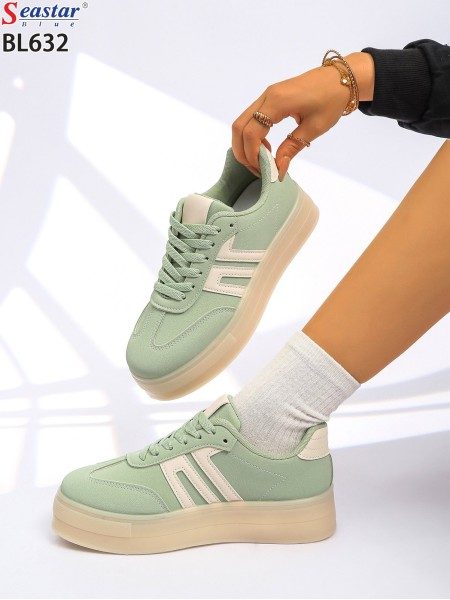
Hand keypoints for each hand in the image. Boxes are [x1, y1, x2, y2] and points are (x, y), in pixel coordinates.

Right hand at [232, 52, 374, 179]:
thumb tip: (278, 170)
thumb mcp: (314, 128)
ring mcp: (266, 95)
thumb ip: (292, 148)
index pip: (251, 132)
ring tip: (263, 159)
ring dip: (245, 145)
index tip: (265, 170)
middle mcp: (266, 96)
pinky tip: (266, 147)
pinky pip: (251, 118)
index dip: (252, 155)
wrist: (341, 78)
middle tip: (259, 169)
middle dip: (243, 152)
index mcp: (277, 102)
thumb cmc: (331, 100)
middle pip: (239, 127)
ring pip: (242, 123)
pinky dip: (251, 136)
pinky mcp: (269, 98)